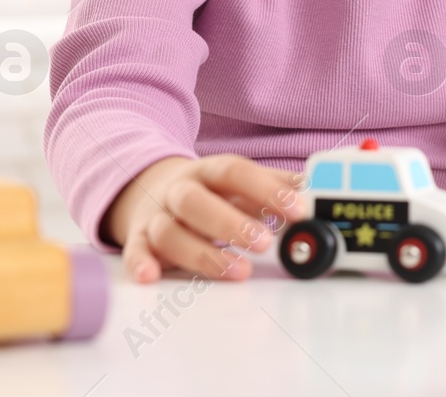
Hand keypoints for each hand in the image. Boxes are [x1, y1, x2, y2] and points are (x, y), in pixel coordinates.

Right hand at [104, 155, 306, 282]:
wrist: (150, 188)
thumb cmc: (208, 190)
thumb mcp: (239, 181)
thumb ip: (273, 184)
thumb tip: (311, 186)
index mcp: (208, 171)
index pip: (235, 171)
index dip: (266, 189)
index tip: (298, 208)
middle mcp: (178, 190)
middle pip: (196, 202)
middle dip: (230, 223)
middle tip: (265, 242)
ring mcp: (155, 216)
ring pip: (170, 232)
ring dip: (203, 253)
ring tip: (240, 271)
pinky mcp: (137, 239)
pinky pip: (134, 251)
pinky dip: (140, 262)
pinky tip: (151, 274)